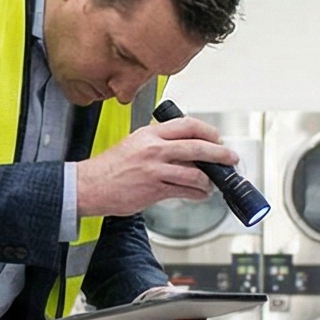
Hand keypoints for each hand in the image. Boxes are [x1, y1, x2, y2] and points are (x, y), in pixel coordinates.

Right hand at [75, 117, 240, 217]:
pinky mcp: (155, 189)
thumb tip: (185, 148)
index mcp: (150, 134)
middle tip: (230, 158)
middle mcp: (154, 149)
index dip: (208, 131)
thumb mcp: (134, 143)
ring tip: (212, 183)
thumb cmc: (110, 167)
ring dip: (209, 180)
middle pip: (198, 147)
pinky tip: (199, 194)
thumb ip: (158, 143)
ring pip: (195, 173)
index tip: (216, 138)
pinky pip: (185, 191)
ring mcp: (155, 169)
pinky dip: (197, 194)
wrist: (90, 185)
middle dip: (220, 154)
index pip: (188, 125)